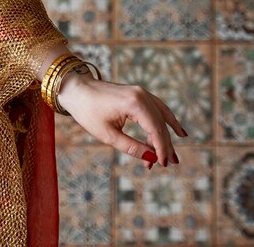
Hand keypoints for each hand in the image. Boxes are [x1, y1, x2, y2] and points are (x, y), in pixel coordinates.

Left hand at [57, 75, 187, 169]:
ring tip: (173, 155)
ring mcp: (141, 92)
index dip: (161, 149)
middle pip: (160, 124)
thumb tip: (151, 158)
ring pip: (161, 117)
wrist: (76, 89)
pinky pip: (157, 108)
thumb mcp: (108, 134)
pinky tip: (177, 131)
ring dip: (166, 136)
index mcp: (134, 104)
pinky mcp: (138, 94)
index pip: (155, 129)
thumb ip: (132, 147)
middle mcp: (142, 95)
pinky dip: (166, 120)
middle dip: (164, 146)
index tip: (162, 165)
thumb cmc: (88, 111)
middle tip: (169, 165)